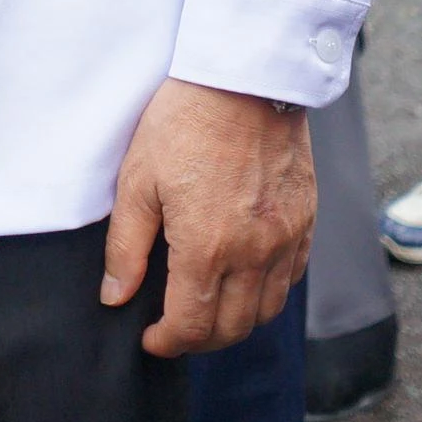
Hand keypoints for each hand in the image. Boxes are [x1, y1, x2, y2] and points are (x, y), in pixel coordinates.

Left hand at [101, 76, 314, 355]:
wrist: (245, 78)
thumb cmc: (183, 122)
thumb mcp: (137, 180)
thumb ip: (126, 246)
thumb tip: (115, 296)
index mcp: (206, 247)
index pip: (191, 325)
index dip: (167, 342)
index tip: (150, 339)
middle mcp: (253, 252)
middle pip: (232, 328)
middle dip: (199, 341)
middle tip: (175, 330)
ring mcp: (286, 238)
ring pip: (267, 310)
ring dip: (236, 322)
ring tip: (208, 310)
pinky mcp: (306, 219)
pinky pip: (292, 277)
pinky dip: (268, 293)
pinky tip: (245, 279)